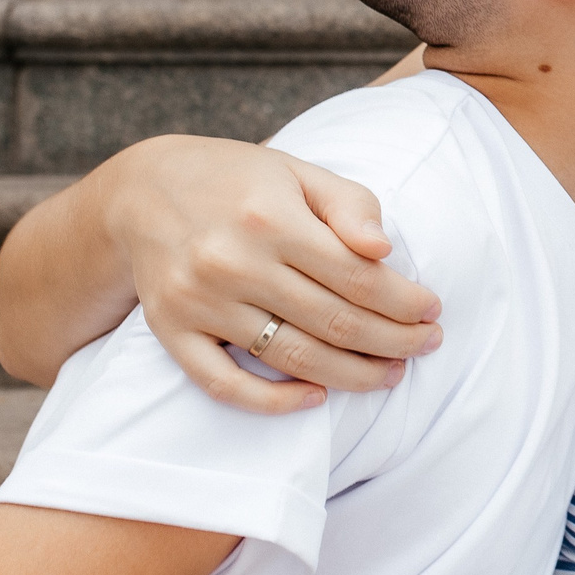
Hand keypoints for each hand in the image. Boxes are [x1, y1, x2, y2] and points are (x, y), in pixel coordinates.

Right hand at [104, 136, 443, 414]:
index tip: (432, 311)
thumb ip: (350, 205)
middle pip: (333, 321)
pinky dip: (272, 402)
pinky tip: (315, 399)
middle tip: (427, 346)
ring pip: (291, 357)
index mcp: (270, 217)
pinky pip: (224, 384)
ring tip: (390, 374)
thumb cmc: (240, 181)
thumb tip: (384, 251)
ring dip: (351, 376)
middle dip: (393, 341)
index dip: (404, 301)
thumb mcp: (299, 172)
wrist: (142, 192)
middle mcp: (232, 262)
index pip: (358, 276)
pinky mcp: (171, 331)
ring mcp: (198, 302)